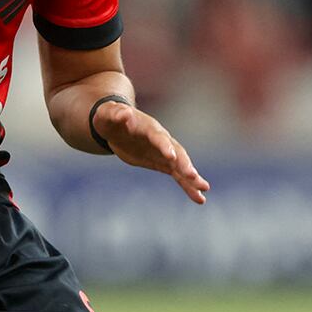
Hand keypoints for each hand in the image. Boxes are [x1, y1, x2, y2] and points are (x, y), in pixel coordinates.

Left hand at [92, 101, 209, 203]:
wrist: (116, 124)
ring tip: (203, 189)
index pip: (158, 136)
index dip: (164, 146)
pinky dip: (188, 186)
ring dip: (191, 177)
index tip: (170, 157)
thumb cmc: (110, 117)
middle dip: (184, 163)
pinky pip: (178, 175)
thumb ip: (116, 114)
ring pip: (181, 164)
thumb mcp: (108, 114)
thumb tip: (123, 113)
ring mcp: (164, 151)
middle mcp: (161, 139)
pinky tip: (199, 198)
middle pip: (176, 151)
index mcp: (149, 127)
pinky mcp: (163, 163)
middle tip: (193, 176)